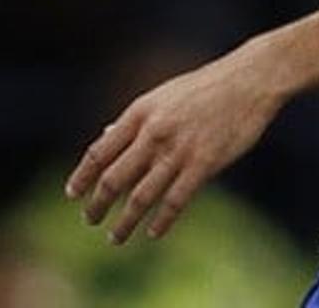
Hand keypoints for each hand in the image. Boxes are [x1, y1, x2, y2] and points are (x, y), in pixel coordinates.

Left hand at [64, 46, 285, 243]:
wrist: (247, 81)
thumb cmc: (202, 89)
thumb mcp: (160, 96)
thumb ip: (134, 120)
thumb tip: (105, 135)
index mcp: (138, 113)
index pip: (99, 152)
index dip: (82, 176)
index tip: (71, 194)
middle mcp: (152, 133)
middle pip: (113, 178)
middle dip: (97, 204)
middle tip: (89, 219)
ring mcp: (177, 150)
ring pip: (141, 196)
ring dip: (124, 221)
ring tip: (114, 237)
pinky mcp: (204, 165)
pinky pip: (175, 201)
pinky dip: (161, 221)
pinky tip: (152, 233)